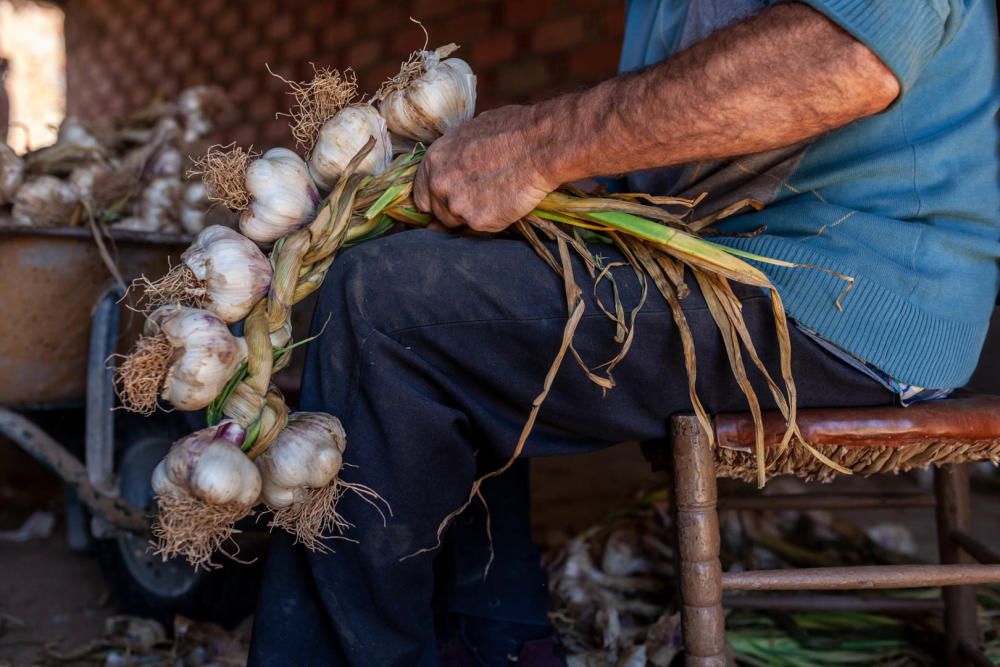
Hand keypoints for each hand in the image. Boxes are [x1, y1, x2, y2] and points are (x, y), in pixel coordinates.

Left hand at [413, 105, 556, 232]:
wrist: (540, 144)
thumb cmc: (513, 130)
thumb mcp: (470, 133)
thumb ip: (454, 157)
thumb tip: (453, 167)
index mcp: (433, 161)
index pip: (421, 196)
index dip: (437, 200)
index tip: (449, 201)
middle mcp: (438, 185)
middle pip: (438, 214)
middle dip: (454, 211)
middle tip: (478, 201)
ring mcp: (457, 206)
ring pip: (459, 224)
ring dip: (473, 216)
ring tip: (496, 198)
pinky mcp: (479, 221)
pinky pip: (481, 229)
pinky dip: (493, 221)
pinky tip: (507, 203)